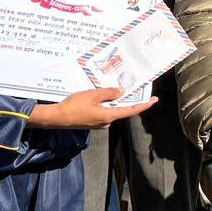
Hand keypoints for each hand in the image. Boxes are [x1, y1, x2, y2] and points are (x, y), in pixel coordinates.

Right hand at [27, 87, 157, 129]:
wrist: (57, 118)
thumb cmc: (74, 106)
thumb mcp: (93, 95)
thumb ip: (108, 93)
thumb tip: (122, 91)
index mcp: (109, 116)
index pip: (131, 110)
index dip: (144, 105)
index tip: (154, 100)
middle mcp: (106, 122)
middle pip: (121, 109)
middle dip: (125, 99)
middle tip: (132, 87)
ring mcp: (99, 124)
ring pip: (111, 110)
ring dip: (112, 101)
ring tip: (112, 88)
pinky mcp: (92, 122)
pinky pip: (103, 112)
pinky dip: (104, 104)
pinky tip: (99, 96)